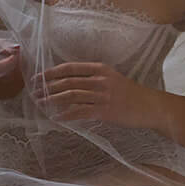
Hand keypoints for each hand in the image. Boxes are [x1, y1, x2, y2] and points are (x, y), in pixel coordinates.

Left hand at [31, 61, 147, 126]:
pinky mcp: (104, 111)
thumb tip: (70, 82)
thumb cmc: (131, 94)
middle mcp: (99, 80)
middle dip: (47, 87)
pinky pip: (80, 112)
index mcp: (100, 69)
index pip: (70, 67)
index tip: (38, 77)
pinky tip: (58, 118)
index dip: (51, 72)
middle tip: (34, 92)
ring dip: (52, 100)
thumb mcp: (112, 78)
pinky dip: (66, 115)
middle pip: (67, 81)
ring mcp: (102, 95)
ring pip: (70, 96)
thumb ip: (93, 78)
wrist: (150, 106)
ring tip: (41, 104)